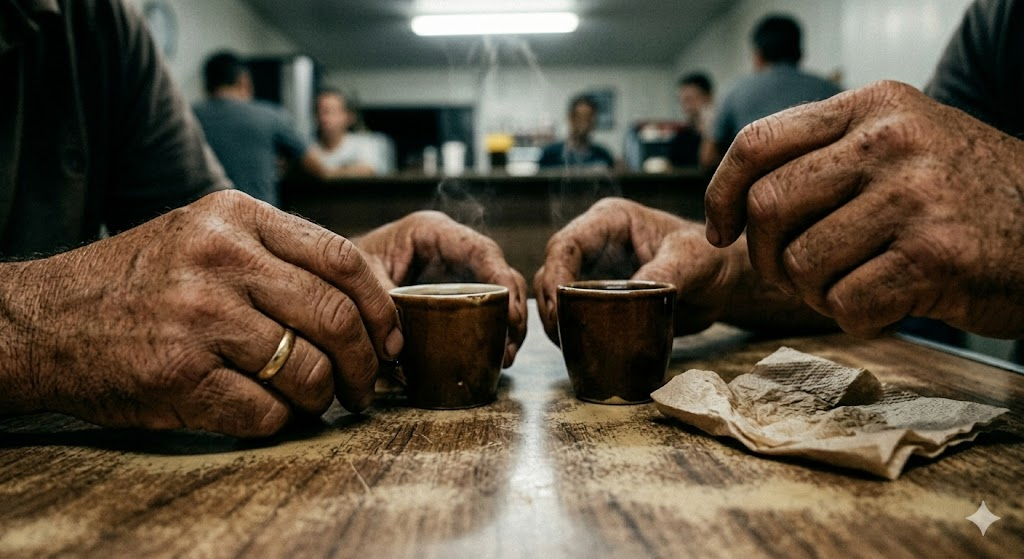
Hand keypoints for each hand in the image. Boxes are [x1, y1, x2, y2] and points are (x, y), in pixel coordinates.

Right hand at [0, 190, 401, 436]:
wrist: (46, 319)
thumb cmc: (138, 281)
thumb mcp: (205, 234)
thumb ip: (276, 254)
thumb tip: (362, 302)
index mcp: (236, 216)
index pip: (343, 259)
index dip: (380, 307)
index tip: (389, 338)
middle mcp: (220, 258)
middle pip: (336, 317)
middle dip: (366, 363)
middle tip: (366, 385)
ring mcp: (198, 316)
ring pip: (308, 370)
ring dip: (323, 398)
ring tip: (315, 401)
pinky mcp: (179, 374)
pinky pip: (266, 411)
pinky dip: (280, 421)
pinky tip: (269, 413)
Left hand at [353, 211, 527, 365]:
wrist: (330, 274)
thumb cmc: (344, 265)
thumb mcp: (361, 275)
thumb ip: (380, 300)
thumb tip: (400, 343)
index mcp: (431, 232)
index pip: (480, 251)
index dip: (503, 280)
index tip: (512, 313)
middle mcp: (450, 248)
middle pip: (498, 274)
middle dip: (513, 309)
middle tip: (511, 345)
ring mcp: (454, 272)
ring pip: (497, 293)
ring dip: (507, 325)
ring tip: (506, 357)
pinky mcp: (452, 294)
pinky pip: (482, 308)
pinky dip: (492, 331)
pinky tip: (495, 356)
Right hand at [533, 198, 830, 344]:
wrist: (726, 283)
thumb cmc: (714, 258)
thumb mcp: (693, 259)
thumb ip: (663, 272)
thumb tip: (632, 294)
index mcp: (611, 221)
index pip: (567, 244)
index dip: (555, 276)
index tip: (558, 309)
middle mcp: (596, 242)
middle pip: (553, 270)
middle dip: (550, 303)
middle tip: (559, 336)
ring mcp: (595, 269)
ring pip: (557, 293)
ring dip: (555, 320)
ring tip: (567, 346)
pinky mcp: (599, 295)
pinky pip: (573, 311)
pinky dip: (570, 330)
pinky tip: (577, 348)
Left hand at [705, 80, 1023, 337]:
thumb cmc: (961, 194)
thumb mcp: (899, 143)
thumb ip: (826, 156)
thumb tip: (737, 201)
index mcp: (871, 107)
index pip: (758, 143)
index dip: (722, 194)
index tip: (723, 230)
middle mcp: (891, 140)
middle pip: (768, 206)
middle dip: (766, 256)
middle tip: (794, 273)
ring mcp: (915, 196)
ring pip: (801, 264)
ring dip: (814, 293)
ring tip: (854, 284)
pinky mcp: (936, 255)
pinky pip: (847, 303)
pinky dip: (855, 317)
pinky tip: (887, 302)